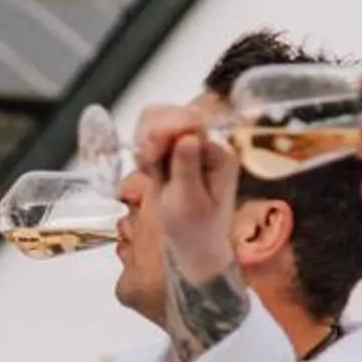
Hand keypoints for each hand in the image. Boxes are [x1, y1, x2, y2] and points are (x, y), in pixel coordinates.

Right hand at [135, 104, 238, 283]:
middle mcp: (206, 143)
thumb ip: (187, 169)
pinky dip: (143, 150)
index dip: (166, 131)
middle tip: (148, 161)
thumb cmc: (195, 230)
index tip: (151, 155)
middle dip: (152, 133)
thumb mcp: (190, 204)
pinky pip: (150, 136)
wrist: (193, 249)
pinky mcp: (173, 153)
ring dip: (145, 141)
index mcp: (218, 153)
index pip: (190, 121)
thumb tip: (188, 137)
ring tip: (148, 168)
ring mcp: (188, 146)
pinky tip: (148, 170)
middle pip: (171, 113)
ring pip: (157, 120)